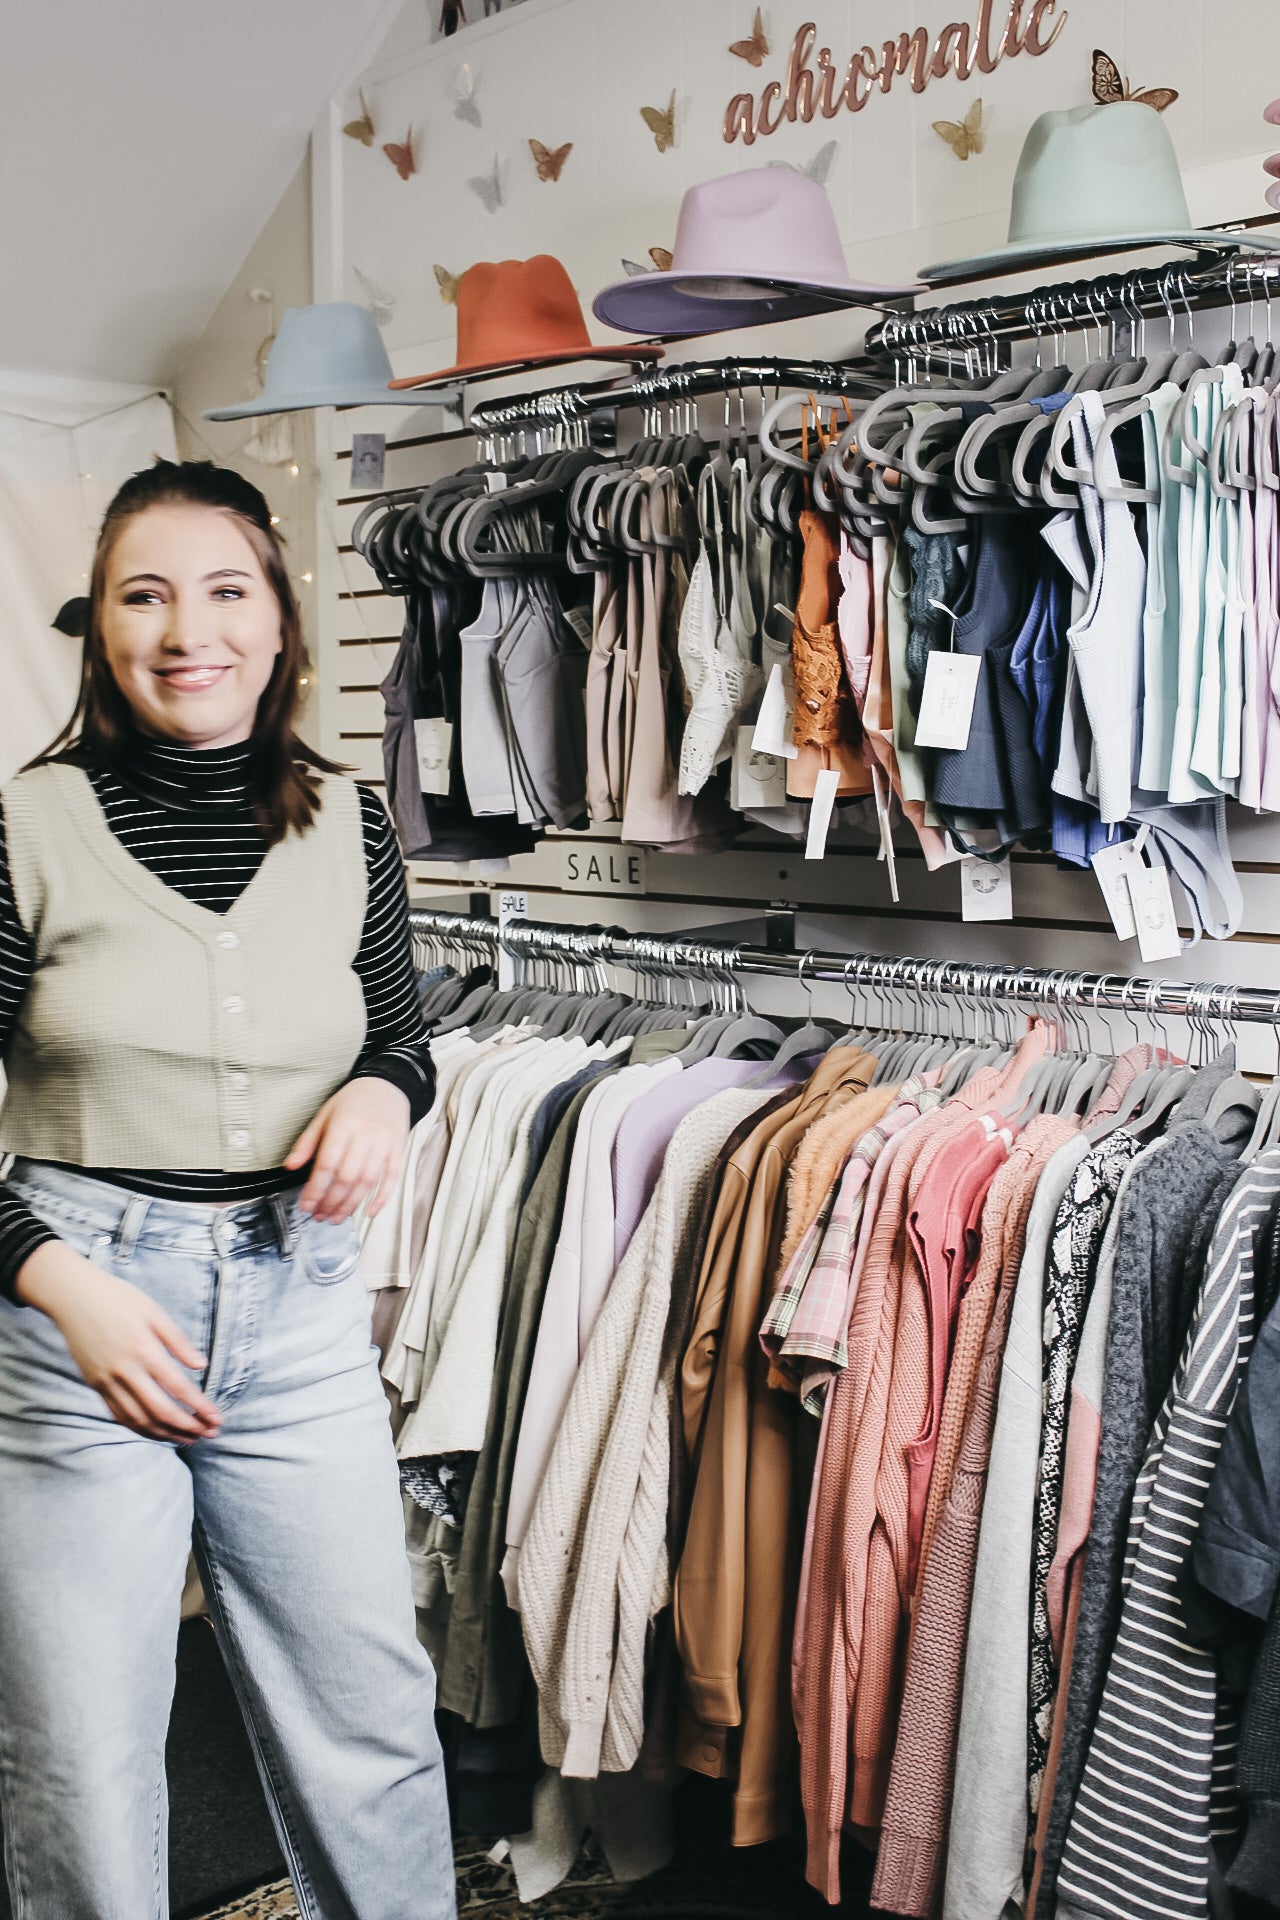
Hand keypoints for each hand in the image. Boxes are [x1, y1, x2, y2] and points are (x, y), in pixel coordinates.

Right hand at [15, 1241, 221, 1443]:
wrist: (73, 1297)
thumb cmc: (118, 1299)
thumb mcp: (154, 1312)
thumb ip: (178, 1342)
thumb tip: (201, 1366)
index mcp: (144, 1350)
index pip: (177, 1388)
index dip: (199, 1407)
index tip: (217, 1418)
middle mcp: (125, 1371)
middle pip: (160, 1411)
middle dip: (187, 1426)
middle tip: (209, 1434)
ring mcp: (107, 1381)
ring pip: (138, 1420)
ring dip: (165, 1433)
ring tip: (187, 1439)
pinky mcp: (95, 1385)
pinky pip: (119, 1415)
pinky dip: (139, 1428)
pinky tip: (156, 1431)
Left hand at [284, 1078, 410, 1223]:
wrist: (387, 1086)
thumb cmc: (353, 1101)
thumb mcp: (324, 1115)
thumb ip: (307, 1142)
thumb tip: (290, 1167)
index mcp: (344, 1124)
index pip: (327, 1164)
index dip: (315, 1189)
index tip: (306, 1204)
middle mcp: (366, 1134)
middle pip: (347, 1177)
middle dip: (330, 1202)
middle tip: (319, 1215)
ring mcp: (385, 1143)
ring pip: (367, 1182)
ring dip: (350, 1205)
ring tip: (336, 1217)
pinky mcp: (398, 1149)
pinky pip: (392, 1178)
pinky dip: (382, 1198)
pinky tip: (369, 1211)